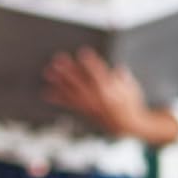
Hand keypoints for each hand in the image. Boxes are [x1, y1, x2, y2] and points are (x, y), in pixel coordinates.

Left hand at [43, 48, 177, 142]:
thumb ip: (122, 76)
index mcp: (111, 91)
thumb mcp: (131, 87)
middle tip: (58, 60)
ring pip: (72, 92)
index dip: (91, 63)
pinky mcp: (84, 111)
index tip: (83, 52)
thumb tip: (118, 68)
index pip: (100, 74)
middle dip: (68, 70)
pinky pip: (69, 104)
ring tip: (48, 72)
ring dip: (59, 81)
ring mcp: (89, 106)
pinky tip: (46, 92)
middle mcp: (98, 99)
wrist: (126, 126)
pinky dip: (57, 98)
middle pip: (81, 81)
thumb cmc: (130, 103)